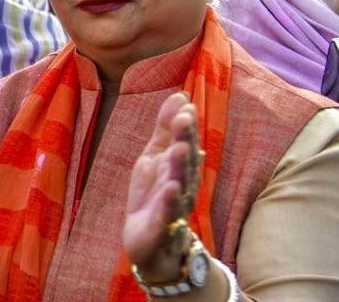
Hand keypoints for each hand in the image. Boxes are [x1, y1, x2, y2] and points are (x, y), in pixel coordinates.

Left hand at [124, 92, 202, 280]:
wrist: (152, 243)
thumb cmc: (156, 195)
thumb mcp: (155, 157)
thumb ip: (165, 129)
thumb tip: (180, 95)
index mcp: (180, 168)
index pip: (186, 144)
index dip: (186, 127)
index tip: (186, 106)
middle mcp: (182, 185)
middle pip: (186, 162)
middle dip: (186, 141)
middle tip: (184, 119)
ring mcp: (174, 207)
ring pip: (179, 186)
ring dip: (180, 167)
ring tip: (178, 148)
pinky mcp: (161, 228)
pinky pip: (167, 214)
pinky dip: (169, 201)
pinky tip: (170, 187)